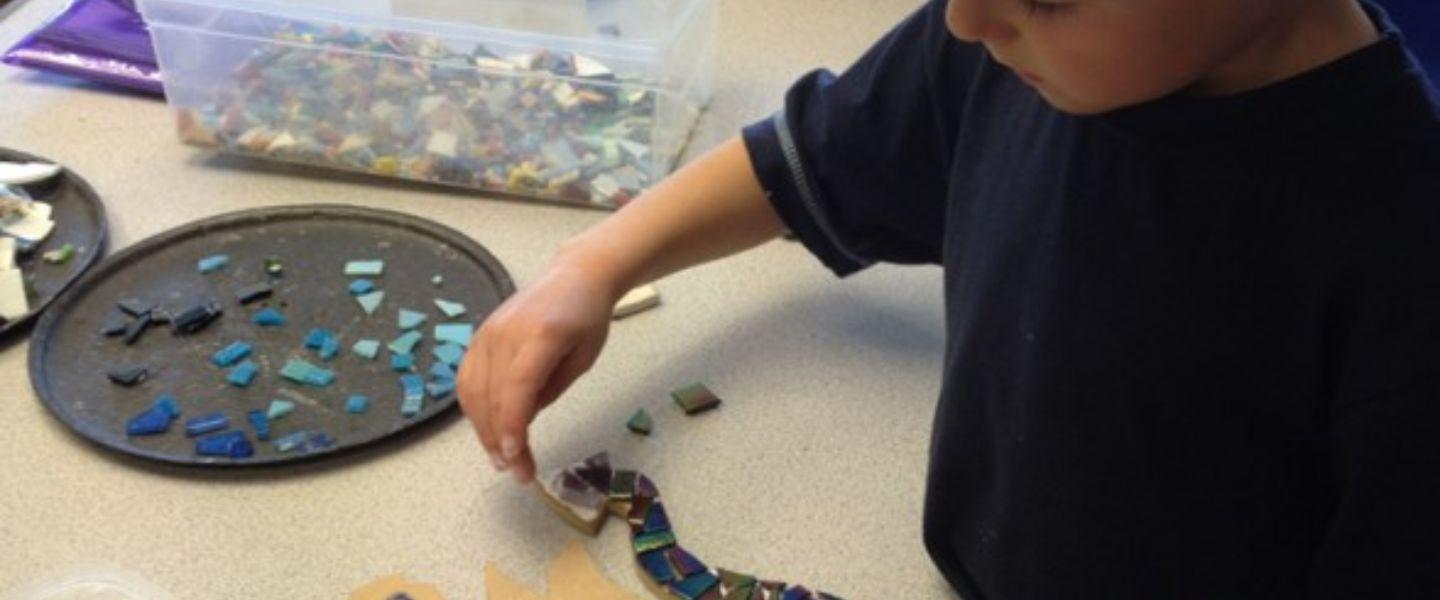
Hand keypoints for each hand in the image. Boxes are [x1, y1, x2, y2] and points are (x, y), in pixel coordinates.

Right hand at [456, 256, 618, 482]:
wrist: (574, 276)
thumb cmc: (587, 318)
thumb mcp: (583, 358)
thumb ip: (550, 389)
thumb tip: (521, 422)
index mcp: (540, 335)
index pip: (518, 386)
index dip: (512, 423)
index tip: (515, 456)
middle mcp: (506, 333)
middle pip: (492, 395)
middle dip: (501, 440)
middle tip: (518, 472)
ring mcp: (486, 334)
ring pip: (473, 392)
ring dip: (483, 430)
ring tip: (501, 459)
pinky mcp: (478, 337)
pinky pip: (466, 380)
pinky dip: (473, 409)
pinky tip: (486, 430)